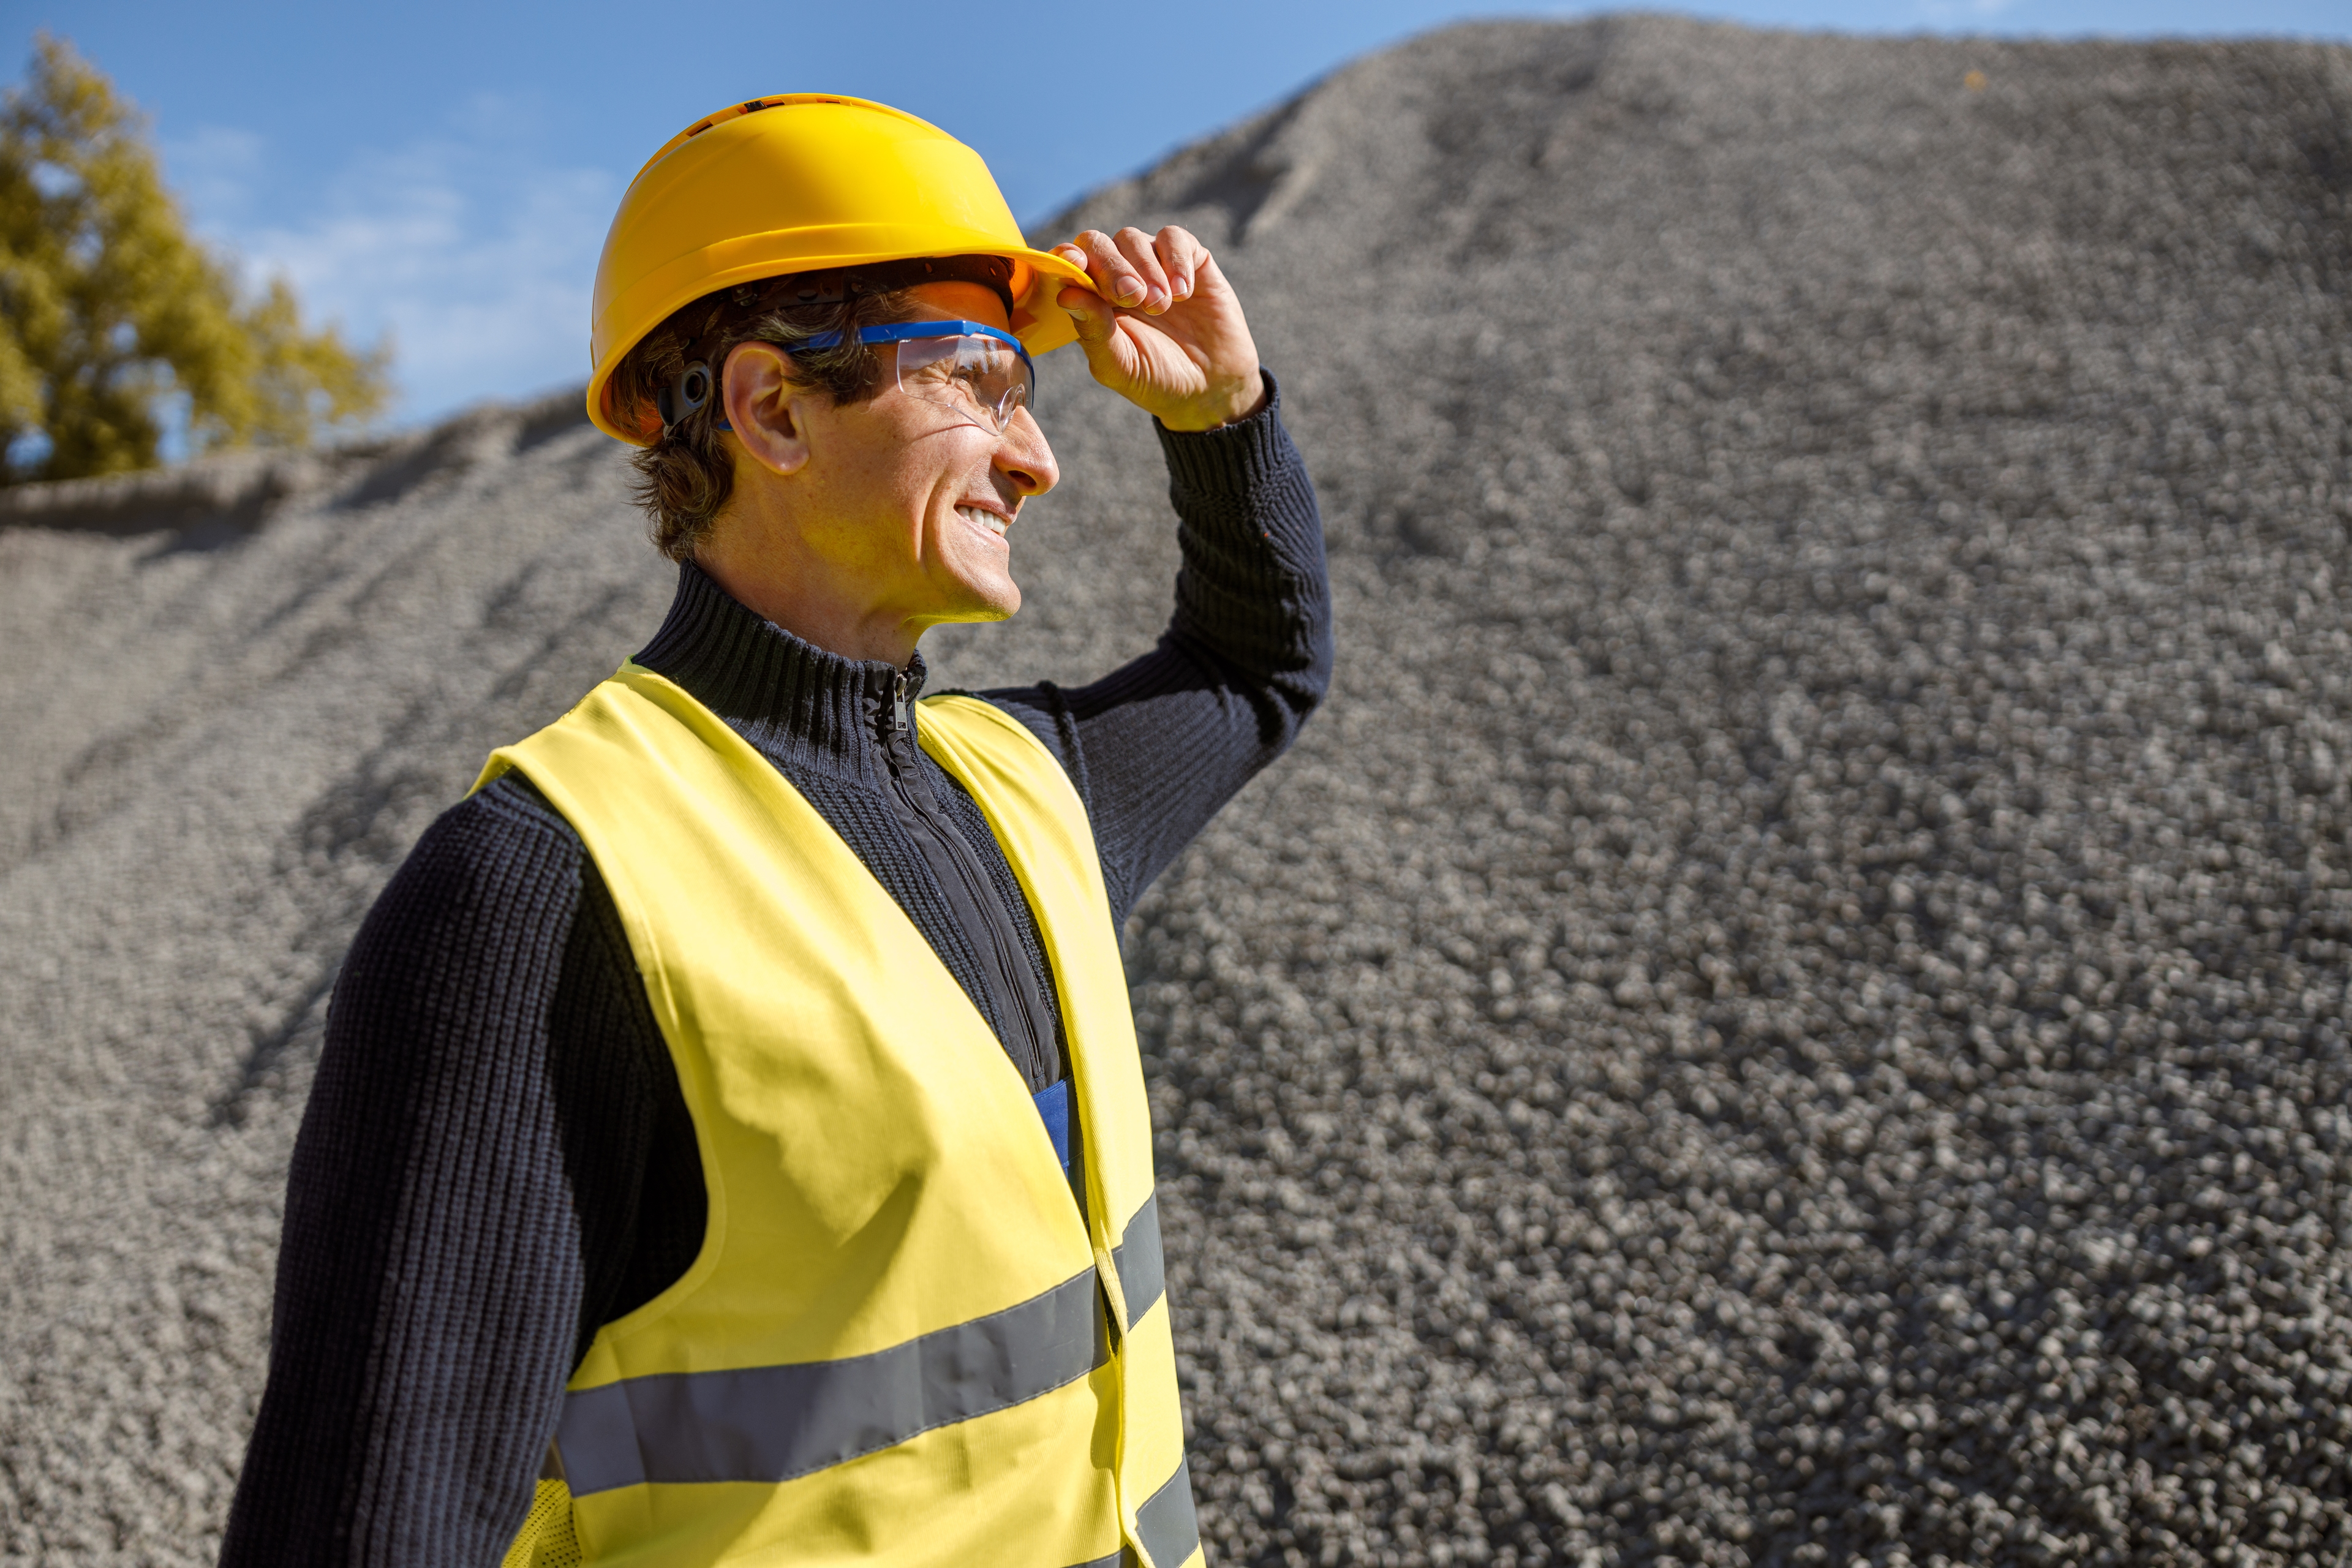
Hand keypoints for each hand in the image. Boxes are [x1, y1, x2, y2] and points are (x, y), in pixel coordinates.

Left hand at [1052, 226, 1266, 431]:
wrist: (1211, 386)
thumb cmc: (1156, 378)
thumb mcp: (1120, 365)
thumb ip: (1093, 332)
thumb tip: (1066, 294)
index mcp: (1090, 299)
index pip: (1068, 262)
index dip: (1067, 256)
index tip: (1077, 266)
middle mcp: (1116, 274)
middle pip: (1097, 244)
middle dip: (1111, 267)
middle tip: (1133, 298)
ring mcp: (1151, 263)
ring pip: (1132, 238)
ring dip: (1145, 269)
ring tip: (1161, 306)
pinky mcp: (1187, 258)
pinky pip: (1173, 238)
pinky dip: (1176, 261)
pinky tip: (1183, 293)